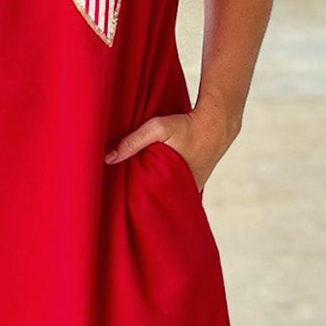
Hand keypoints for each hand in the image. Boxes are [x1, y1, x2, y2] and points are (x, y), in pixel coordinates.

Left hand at [104, 98, 237, 192]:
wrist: (217, 123)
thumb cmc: (186, 126)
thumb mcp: (157, 129)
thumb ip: (132, 142)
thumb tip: (108, 158)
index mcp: (172, 185)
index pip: (148, 202)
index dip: (133, 202)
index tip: (117, 201)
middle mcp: (183, 192)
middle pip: (155, 201)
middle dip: (141, 200)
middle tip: (121, 198)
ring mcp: (190, 190)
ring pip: (164, 196)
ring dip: (152, 193)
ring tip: (134, 191)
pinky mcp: (193, 184)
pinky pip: (173, 190)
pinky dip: (163, 187)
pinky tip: (151, 181)